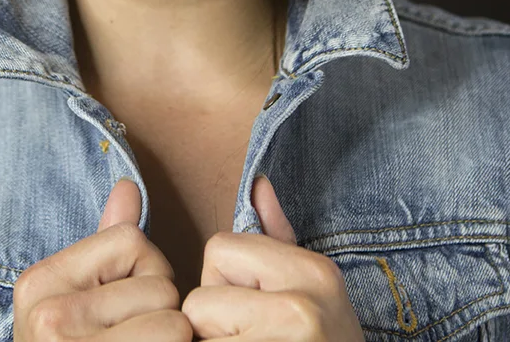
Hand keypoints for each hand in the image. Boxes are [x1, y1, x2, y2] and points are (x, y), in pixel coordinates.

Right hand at [13, 178, 192, 340]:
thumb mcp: (76, 300)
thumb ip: (103, 246)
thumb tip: (129, 187)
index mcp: (39, 285)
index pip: (130, 240)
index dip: (141, 272)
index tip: (120, 307)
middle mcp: (49, 319)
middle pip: (157, 282)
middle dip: (159, 311)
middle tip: (130, 340)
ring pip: (173, 320)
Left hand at [181, 176, 363, 340]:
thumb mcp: (314, 289)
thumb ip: (278, 237)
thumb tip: (257, 183)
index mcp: (313, 272)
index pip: (218, 249)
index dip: (226, 283)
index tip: (257, 311)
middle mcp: (300, 307)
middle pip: (200, 297)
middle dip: (214, 322)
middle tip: (257, 340)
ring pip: (195, 334)